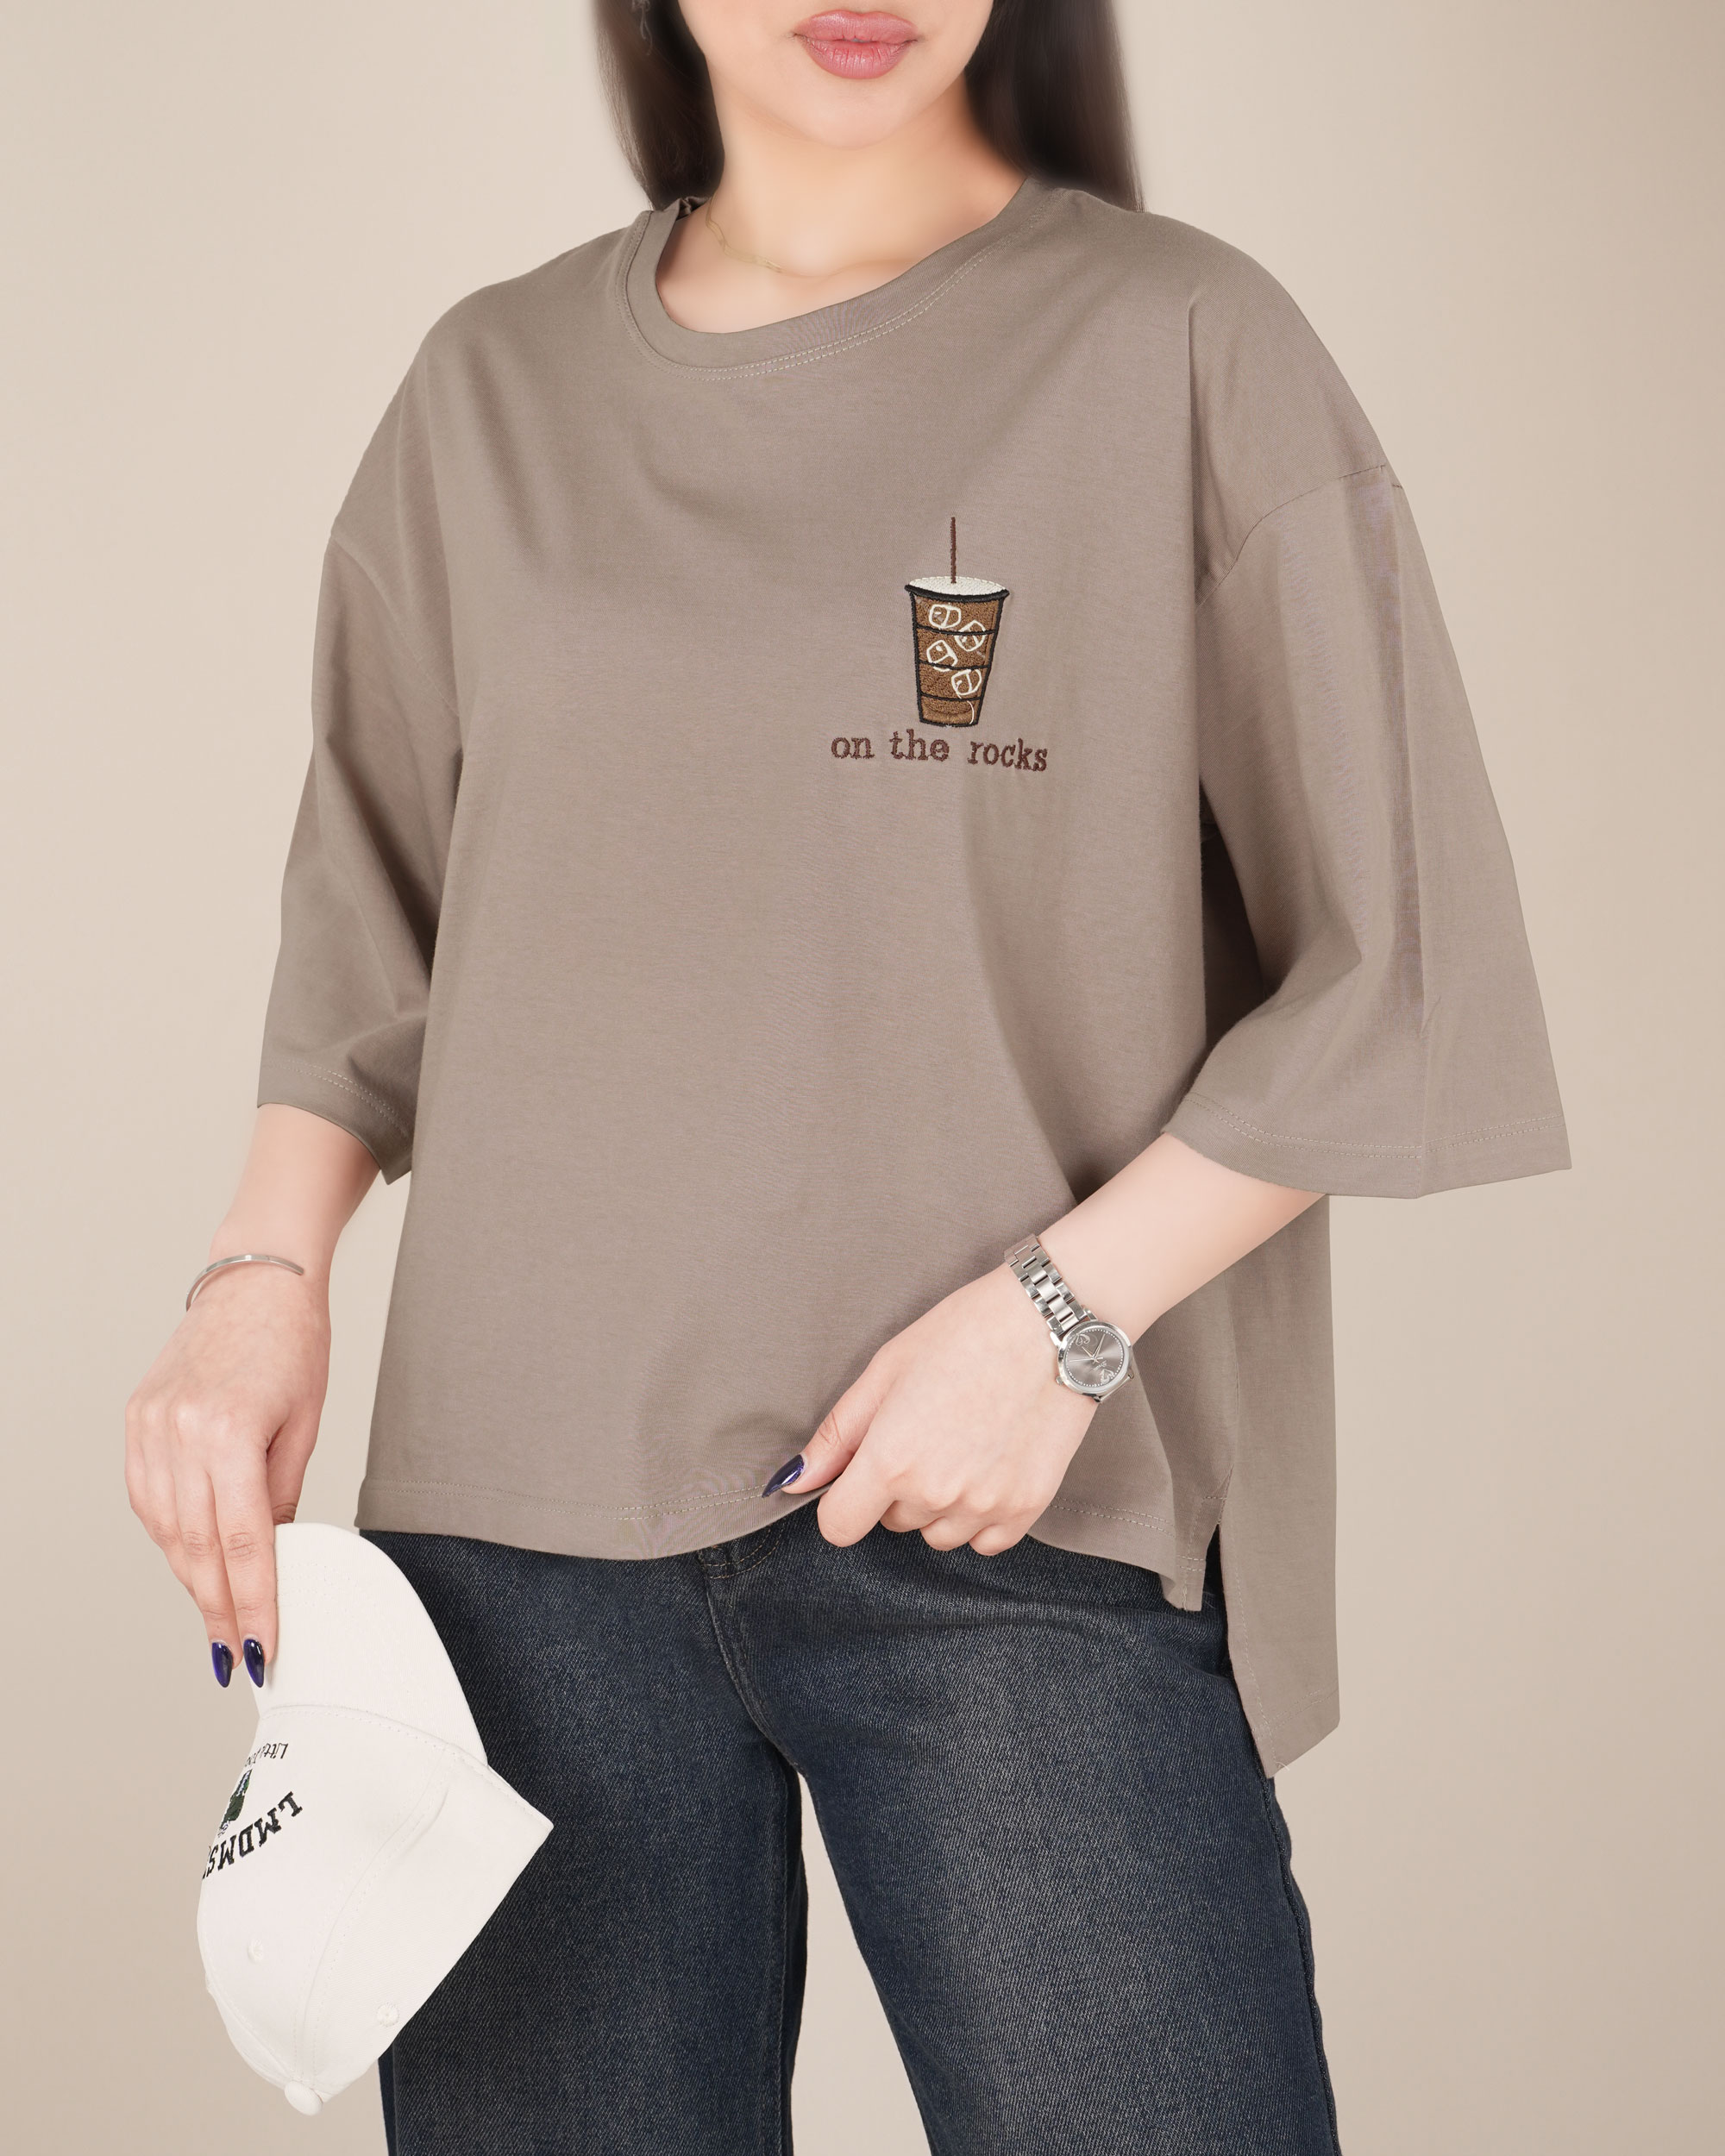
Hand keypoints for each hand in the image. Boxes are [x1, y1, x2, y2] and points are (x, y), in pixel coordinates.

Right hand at [124, 1264, 329, 1684]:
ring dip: (192, 1581)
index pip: (243, 1544)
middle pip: (198, 1548)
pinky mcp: (137, 1421)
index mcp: (230, 1432)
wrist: (256, 1280)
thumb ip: (283, 1493)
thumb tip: (273, 1555)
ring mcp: (150, 1427)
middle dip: (220, 1611)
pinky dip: (170, 1537)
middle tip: (239, 1656)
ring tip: (220, 1620)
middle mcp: (179, 1432)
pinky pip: (148, 1499)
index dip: (254, 1605)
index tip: (263, 1649)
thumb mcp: (306, 1422)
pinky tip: (191, 1563)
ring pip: (166, 1531)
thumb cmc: (293, 1342)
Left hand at [793, 1265, 1095, 1555]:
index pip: (839, 1526)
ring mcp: (984, 1505)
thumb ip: (837, 1434)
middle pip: (890, 1523)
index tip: (858, 1475)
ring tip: (961, 1445)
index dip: (842, 1500)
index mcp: (891, 1459)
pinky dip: (979, 1517)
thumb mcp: (886, 1370)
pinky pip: (985, 1542)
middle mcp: (935, 1493)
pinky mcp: (1026, 1508)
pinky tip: (988, 1468)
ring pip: (936, 1534)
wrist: (1051, 1324)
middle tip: (925, 1432)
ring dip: (938, 1504)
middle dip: (895, 1488)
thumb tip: (795, 1479)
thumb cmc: (965, 1333)